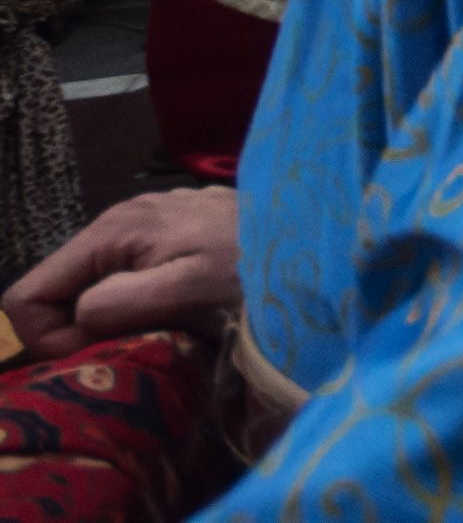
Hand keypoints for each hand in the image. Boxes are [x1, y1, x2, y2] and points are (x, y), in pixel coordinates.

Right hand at [5, 187, 242, 359]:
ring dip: (113, 317)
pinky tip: (181, 309)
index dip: (49, 337)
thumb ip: (119, 301)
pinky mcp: (177, 233)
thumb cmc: (257, 266)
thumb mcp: (187, 290)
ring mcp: (150, 223)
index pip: (28, 294)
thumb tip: (75, 319)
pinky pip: (130, 276)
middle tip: (132, 346)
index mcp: (114, 230)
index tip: (96, 354)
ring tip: (160, 330)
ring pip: (94, 285)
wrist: (322, 234)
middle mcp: (122, 219)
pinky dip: (141, 300)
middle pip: (60, 290)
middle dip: (80, 329)